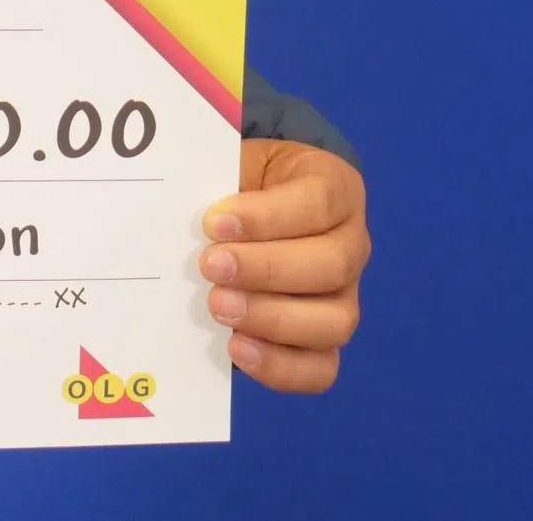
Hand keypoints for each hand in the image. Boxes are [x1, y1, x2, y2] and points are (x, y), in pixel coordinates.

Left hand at [199, 138, 367, 392]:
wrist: (257, 212)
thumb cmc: (247, 183)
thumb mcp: (238, 164)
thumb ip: (221, 181)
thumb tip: (180, 203)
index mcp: (335, 189)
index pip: (317, 202)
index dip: (267, 216)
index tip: (213, 222)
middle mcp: (352, 245)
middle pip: (331, 265)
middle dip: (265, 269)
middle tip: (209, 267)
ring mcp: (345, 297)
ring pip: (334, 322)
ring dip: (271, 318)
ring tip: (218, 306)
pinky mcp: (325, 340)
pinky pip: (321, 368)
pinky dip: (281, 366)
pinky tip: (237, 348)